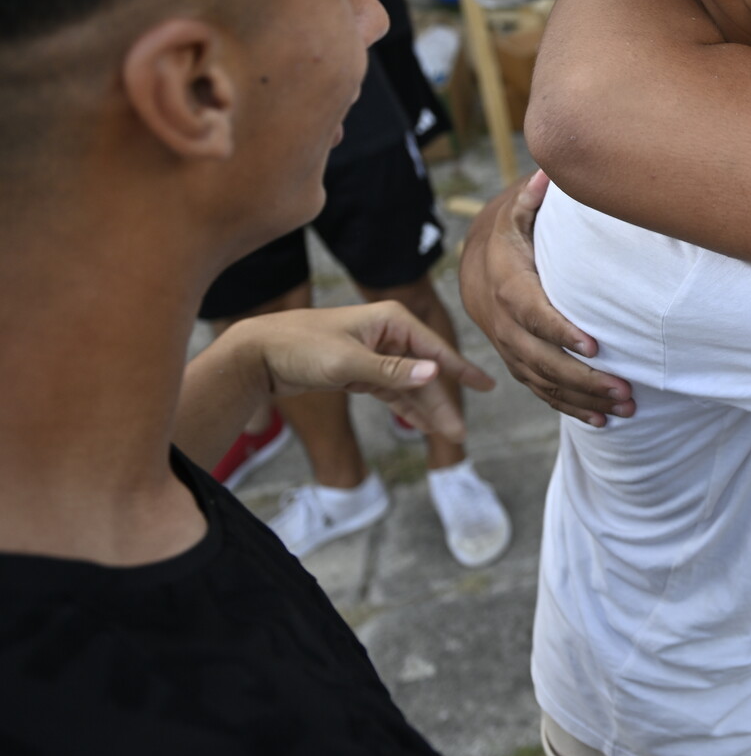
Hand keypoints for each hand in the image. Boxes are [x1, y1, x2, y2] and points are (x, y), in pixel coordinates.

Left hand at [232, 302, 493, 439]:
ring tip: (446, 434)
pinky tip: (421, 424)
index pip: (436, 349)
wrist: (257, 353)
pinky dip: (405, 407)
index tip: (488, 387)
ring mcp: (375, 353)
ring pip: (410, 385)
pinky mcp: (360, 371)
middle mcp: (388, 334)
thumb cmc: (301, 347)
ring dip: (425, 410)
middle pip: (425, 372)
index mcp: (391, 320)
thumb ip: (393, 370)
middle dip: (441, 402)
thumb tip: (435, 374)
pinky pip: (392, 391)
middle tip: (459, 433)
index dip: (462, 371)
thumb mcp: (348, 361)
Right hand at [459, 172, 633, 424]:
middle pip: (540, 358)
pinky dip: (569, 407)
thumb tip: (546, 175)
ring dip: (582, 398)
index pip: (531, 312)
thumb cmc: (512, 233)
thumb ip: (531, 199)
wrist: (477, 262)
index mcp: (506, 284)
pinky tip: (601, 421)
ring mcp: (508, 347)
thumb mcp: (516, 212)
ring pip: (542, 381)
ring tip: (625, 408)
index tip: (594, 345)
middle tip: (625, 390)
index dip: (560, 330)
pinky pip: (539, 390)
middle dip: (582, 378)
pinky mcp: (517, 361)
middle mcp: (503, 323)